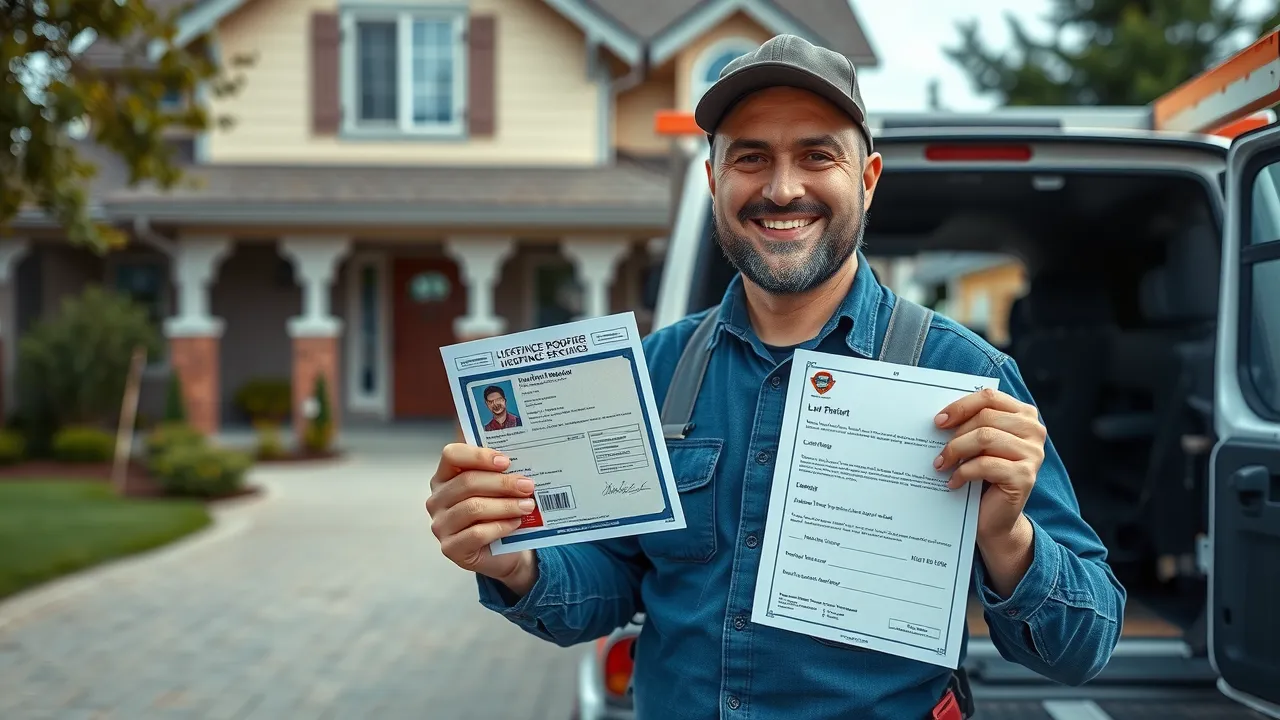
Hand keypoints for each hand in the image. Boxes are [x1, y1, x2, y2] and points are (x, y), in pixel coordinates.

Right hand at [427, 443, 538, 594]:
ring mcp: (441, 525)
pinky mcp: (450, 548)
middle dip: (502, 483)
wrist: (504, 552)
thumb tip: (519, 460)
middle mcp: (437, 500)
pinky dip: (500, 526)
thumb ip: (500, 473)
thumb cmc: (497, 514)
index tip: (506, 462)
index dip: (479, 456)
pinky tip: (515, 523)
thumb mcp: (497, 489)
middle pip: (467, 482)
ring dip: (505, 505)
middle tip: (527, 485)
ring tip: (527, 505)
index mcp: (445, 476)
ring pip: (473, 508)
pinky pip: (477, 533)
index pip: (452, 455)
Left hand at [932, 387, 1045, 540]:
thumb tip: (941, 415)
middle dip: (956, 434)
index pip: (989, 397)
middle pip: (985, 417)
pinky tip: (953, 481)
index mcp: (1023, 415)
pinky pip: (986, 464)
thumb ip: (970, 423)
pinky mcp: (1025, 476)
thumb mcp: (977, 443)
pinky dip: (963, 472)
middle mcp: (1034, 431)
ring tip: (941, 464)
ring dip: (956, 451)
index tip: (939, 421)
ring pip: (985, 438)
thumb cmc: (983, 474)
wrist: (994, 516)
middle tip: (938, 450)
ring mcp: (1033, 454)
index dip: (961, 406)